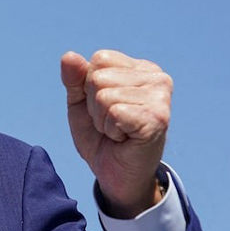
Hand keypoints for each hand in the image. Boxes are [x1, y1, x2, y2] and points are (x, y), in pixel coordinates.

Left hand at [61, 50, 170, 217]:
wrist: (114, 175)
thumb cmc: (100, 136)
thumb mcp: (80, 102)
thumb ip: (74, 78)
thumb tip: (69, 56)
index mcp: (141, 69)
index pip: (100, 59)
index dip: (89, 86)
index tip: (105, 107)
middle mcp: (157, 78)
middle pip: (98, 77)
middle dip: (94, 105)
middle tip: (111, 123)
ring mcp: (160, 98)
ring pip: (104, 95)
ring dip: (102, 119)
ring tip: (118, 131)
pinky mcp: (158, 119)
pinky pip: (114, 112)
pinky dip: (110, 129)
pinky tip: (124, 138)